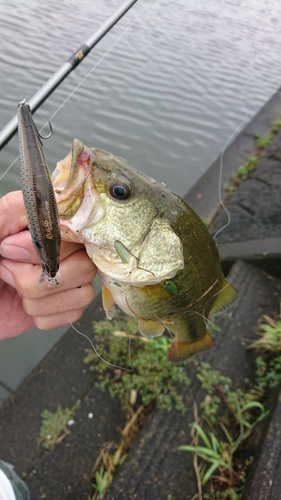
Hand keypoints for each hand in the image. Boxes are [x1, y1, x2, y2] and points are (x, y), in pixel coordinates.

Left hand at [0, 191, 96, 339]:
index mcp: (46, 220)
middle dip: (36, 276)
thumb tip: (52, 219)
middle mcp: (64, 245)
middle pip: (85, 263)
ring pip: (83, 291)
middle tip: (6, 269)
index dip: (50, 244)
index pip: (77, 226)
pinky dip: (43, 314)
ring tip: (14, 288)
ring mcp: (67, 275)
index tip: (10, 249)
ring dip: (39, 298)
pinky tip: (23, 305)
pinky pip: (74, 312)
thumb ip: (15, 210)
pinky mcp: (64, 303)